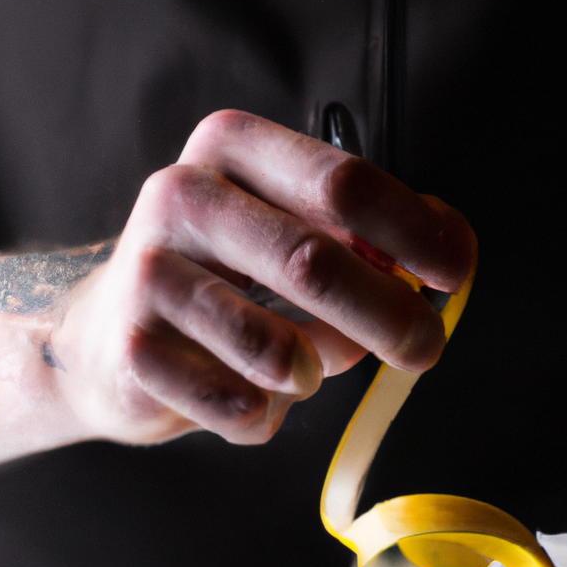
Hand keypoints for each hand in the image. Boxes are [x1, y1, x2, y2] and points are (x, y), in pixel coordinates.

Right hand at [53, 109, 474, 445]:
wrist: (111, 343)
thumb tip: (454, 251)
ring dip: (313, 373)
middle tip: (425, 349)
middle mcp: (184, 196)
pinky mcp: (133, 351)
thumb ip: (371, 240)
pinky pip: (242, 406)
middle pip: (317, 262)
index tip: (455, 274)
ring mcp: (148, 271)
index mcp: (235, 151)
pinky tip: (241, 394)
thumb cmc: (228, 289)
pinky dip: (264, 416)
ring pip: (279, 350)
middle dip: (391, 318)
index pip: (345, 184)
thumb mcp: (297, 240)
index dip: (415, 233)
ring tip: (297, 367)